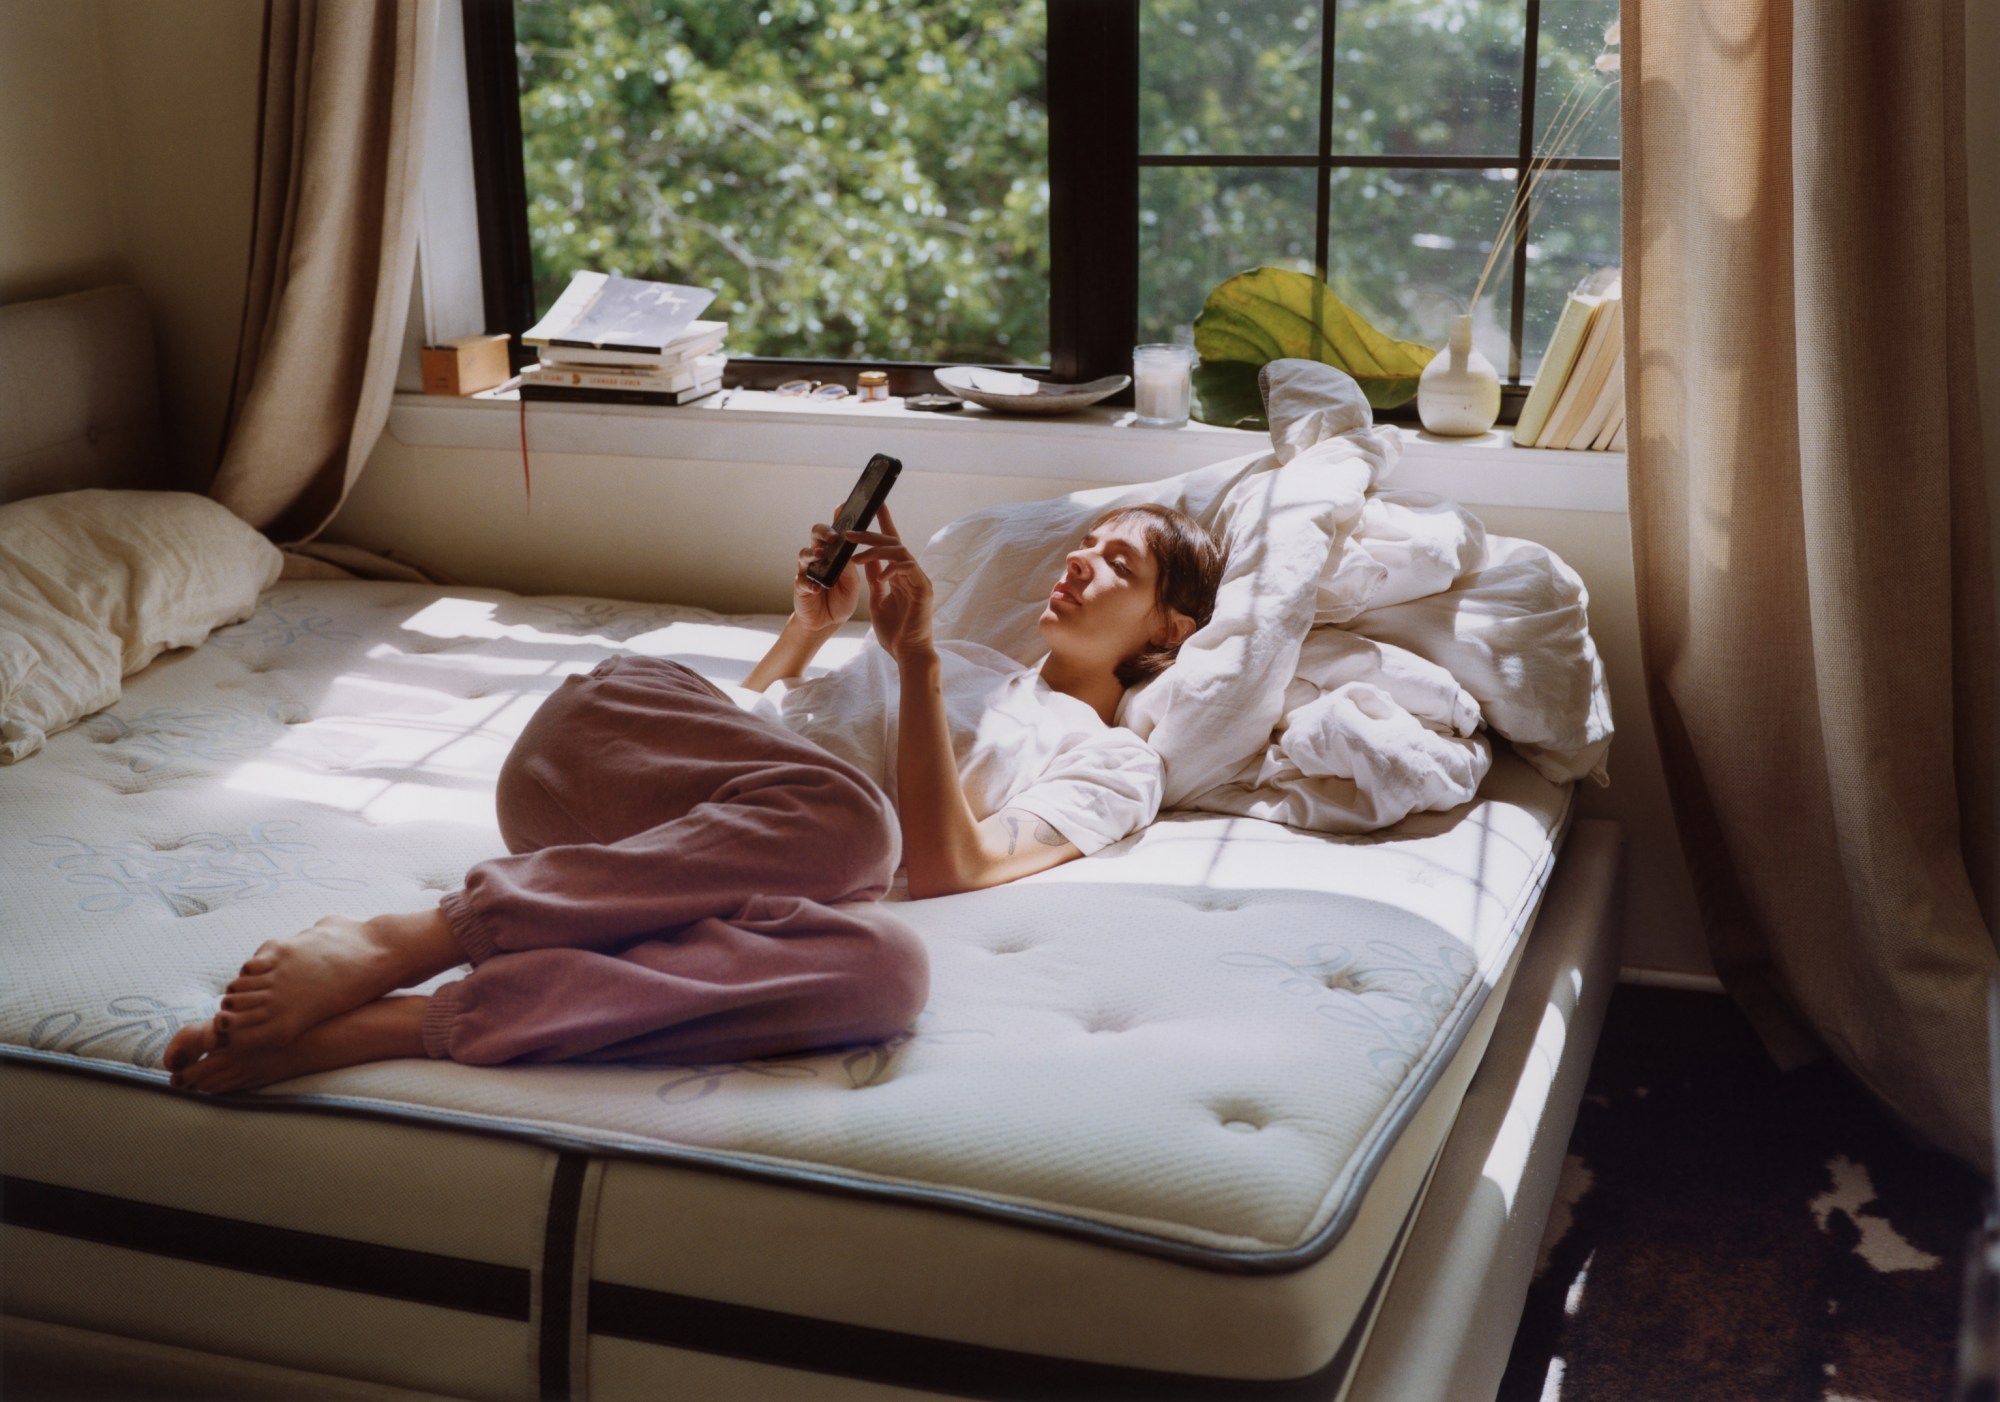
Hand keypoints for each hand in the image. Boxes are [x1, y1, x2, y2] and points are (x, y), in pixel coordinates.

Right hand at [793, 507, 862, 633]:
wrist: (827, 623)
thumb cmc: (841, 599)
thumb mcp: (852, 584)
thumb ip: (850, 569)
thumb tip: (848, 552)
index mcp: (834, 553)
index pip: (835, 531)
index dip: (836, 518)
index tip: (842, 506)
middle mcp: (819, 557)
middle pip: (815, 535)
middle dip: (823, 532)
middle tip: (833, 537)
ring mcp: (808, 570)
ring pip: (804, 554)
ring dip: (812, 553)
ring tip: (820, 556)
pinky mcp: (800, 585)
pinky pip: (802, 581)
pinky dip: (808, 583)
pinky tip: (815, 587)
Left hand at [847, 504, 934, 663]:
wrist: (908, 655)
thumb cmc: (895, 633)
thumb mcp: (879, 600)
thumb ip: (876, 580)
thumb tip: (865, 561)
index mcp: (901, 575)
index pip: (891, 544)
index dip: (884, 522)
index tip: (875, 505)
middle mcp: (912, 574)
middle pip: (893, 543)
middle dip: (871, 534)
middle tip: (849, 532)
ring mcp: (919, 580)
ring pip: (899, 551)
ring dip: (875, 551)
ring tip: (855, 557)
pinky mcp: (924, 589)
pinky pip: (908, 568)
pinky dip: (892, 568)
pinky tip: (880, 575)